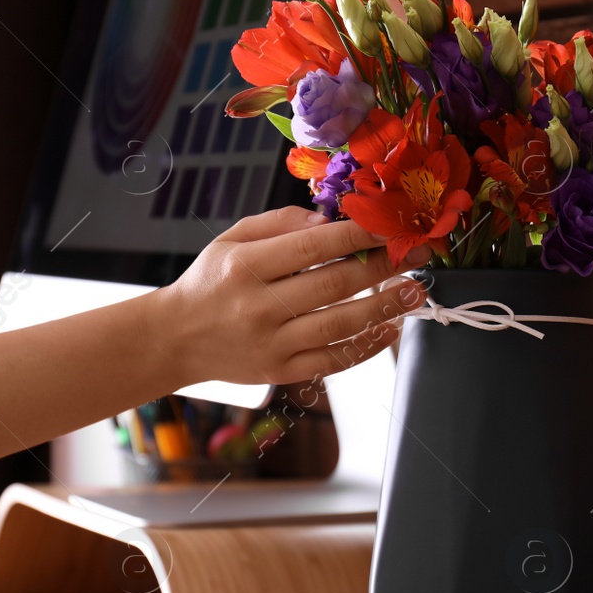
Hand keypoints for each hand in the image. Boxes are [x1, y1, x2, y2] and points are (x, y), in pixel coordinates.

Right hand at [154, 207, 428, 386]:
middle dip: (382, 266)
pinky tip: (390, 329)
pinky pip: (332, 360)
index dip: (358, 234)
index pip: (313, 246)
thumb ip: (281, 223)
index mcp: (245, 266)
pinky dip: (366, 346)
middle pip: (334, 284)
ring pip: (340, 325)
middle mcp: (258, 306)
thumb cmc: (211, 282)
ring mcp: (271, 344)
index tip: (390, 225)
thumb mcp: (232, 238)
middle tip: (416, 253)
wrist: (176, 338)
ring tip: (415, 291)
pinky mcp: (279, 372)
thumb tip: (331, 221)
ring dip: (385, 307)